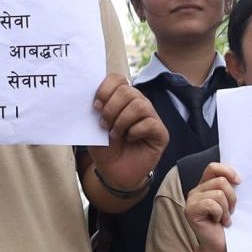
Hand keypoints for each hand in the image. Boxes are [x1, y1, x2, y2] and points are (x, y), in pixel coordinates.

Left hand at [88, 75, 166, 193]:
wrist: (114, 173)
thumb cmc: (105, 148)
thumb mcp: (94, 128)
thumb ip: (94, 111)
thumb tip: (90, 97)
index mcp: (122, 99)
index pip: (118, 79)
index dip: (106, 88)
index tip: (96, 105)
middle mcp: (139, 104)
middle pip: (128, 91)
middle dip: (111, 108)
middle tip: (104, 124)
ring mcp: (151, 117)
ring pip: (139, 105)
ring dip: (122, 121)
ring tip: (115, 135)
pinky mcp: (161, 133)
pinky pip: (150, 123)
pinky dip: (135, 131)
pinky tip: (130, 139)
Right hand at [184, 162, 239, 251]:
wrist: (220, 247)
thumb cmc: (226, 226)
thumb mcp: (231, 202)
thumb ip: (230, 188)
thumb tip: (240, 178)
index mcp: (206, 185)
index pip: (214, 167)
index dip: (228, 171)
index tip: (239, 182)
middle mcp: (197, 190)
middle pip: (220, 181)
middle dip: (232, 197)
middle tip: (231, 211)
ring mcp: (191, 200)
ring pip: (218, 193)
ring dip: (226, 209)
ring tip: (225, 218)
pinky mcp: (190, 210)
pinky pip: (212, 204)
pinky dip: (220, 214)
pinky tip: (218, 222)